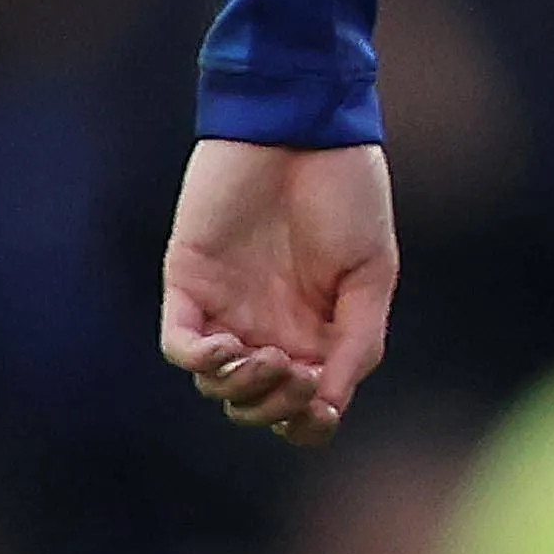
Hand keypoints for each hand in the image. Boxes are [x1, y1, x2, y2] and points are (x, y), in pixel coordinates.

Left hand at [158, 139, 400, 447]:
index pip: (301, 410)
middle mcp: (269, 328)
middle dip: (277, 407)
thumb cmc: (347, 193)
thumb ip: (357, 342)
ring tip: (266, 355)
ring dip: (244, 388)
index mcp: (317, 333)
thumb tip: (329, 406)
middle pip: (257, 408)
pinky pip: (180, 346)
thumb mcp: (372, 273)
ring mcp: (227, 309)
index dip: (309, 425)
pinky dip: (202, 361)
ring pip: (217, 387)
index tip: (323, 407)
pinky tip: (231, 347)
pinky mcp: (190, 284)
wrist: (302, 127)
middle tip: (298, 370)